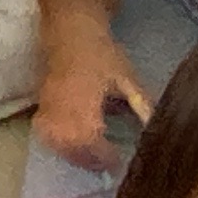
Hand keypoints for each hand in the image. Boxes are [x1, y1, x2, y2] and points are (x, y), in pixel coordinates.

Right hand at [27, 29, 148, 171]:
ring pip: (56, 144)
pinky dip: (59, 144)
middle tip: (108, 164)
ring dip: (74, 155)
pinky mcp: (40, 107)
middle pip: (71, 148)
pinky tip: (73, 144)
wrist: (71, 33)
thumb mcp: (127, 78)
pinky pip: (46, 135)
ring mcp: (47, 110)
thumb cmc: (102, 55)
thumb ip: (141, 104)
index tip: (119, 163)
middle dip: (90, 161)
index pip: (91, 141)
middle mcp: (61, 111)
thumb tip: (157, 126)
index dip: (105, 156)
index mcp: (83, 104)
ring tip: (92, 158)